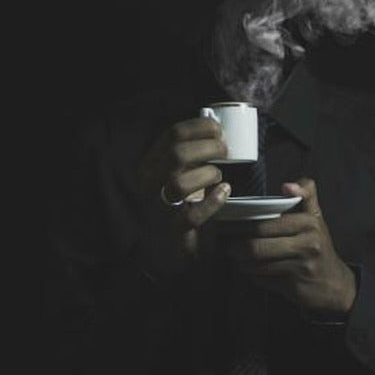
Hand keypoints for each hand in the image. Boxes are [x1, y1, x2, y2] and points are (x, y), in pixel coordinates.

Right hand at [137, 117, 230, 277]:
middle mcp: (149, 183)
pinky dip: (213, 201)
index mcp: (150, 164)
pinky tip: (224, 192)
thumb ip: (187, 152)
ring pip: (179, 183)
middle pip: (177, 154)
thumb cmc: (176, 202)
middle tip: (225, 150)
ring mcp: (159, 207)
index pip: (172, 134)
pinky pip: (192, 215)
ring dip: (207, 174)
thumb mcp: (175, 171)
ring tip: (218, 176)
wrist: (165, 248)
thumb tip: (214, 126)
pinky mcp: (173, 229)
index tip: (218, 129)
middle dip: (208, 147)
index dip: (200, 127)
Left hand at [224, 177, 356, 318]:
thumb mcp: (317, 218)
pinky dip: (250, 274)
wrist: (335, 284)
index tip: (226, 224)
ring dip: (239, 261)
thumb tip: (287, 185)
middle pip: (257, 247)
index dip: (241, 226)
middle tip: (222, 242)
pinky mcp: (293, 288)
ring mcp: (300, 268)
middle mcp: (306, 245)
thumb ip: (306, 195)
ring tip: (231, 254)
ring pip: (257, 265)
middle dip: (235, 245)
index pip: (265, 225)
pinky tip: (245, 268)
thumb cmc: (319, 246)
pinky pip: (262, 280)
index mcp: (308, 224)